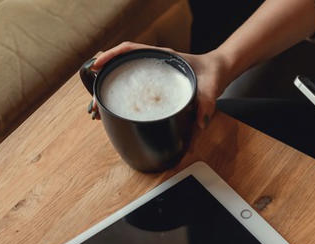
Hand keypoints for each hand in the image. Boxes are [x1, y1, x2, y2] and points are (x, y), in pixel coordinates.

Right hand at [88, 42, 231, 127]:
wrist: (219, 71)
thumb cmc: (212, 73)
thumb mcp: (211, 87)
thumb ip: (207, 103)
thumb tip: (201, 123)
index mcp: (162, 56)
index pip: (129, 50)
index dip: (110, 56)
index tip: (96, 66)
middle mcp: (153, 63)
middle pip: (119, 66)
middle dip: (102, 82)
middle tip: (95, 104)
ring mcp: (151, 72)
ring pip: (122, 77)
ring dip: (108, 92)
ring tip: (98, 111)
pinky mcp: (154, 84)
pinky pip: (131, 87)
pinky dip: (120, 98)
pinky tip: (114, 112)